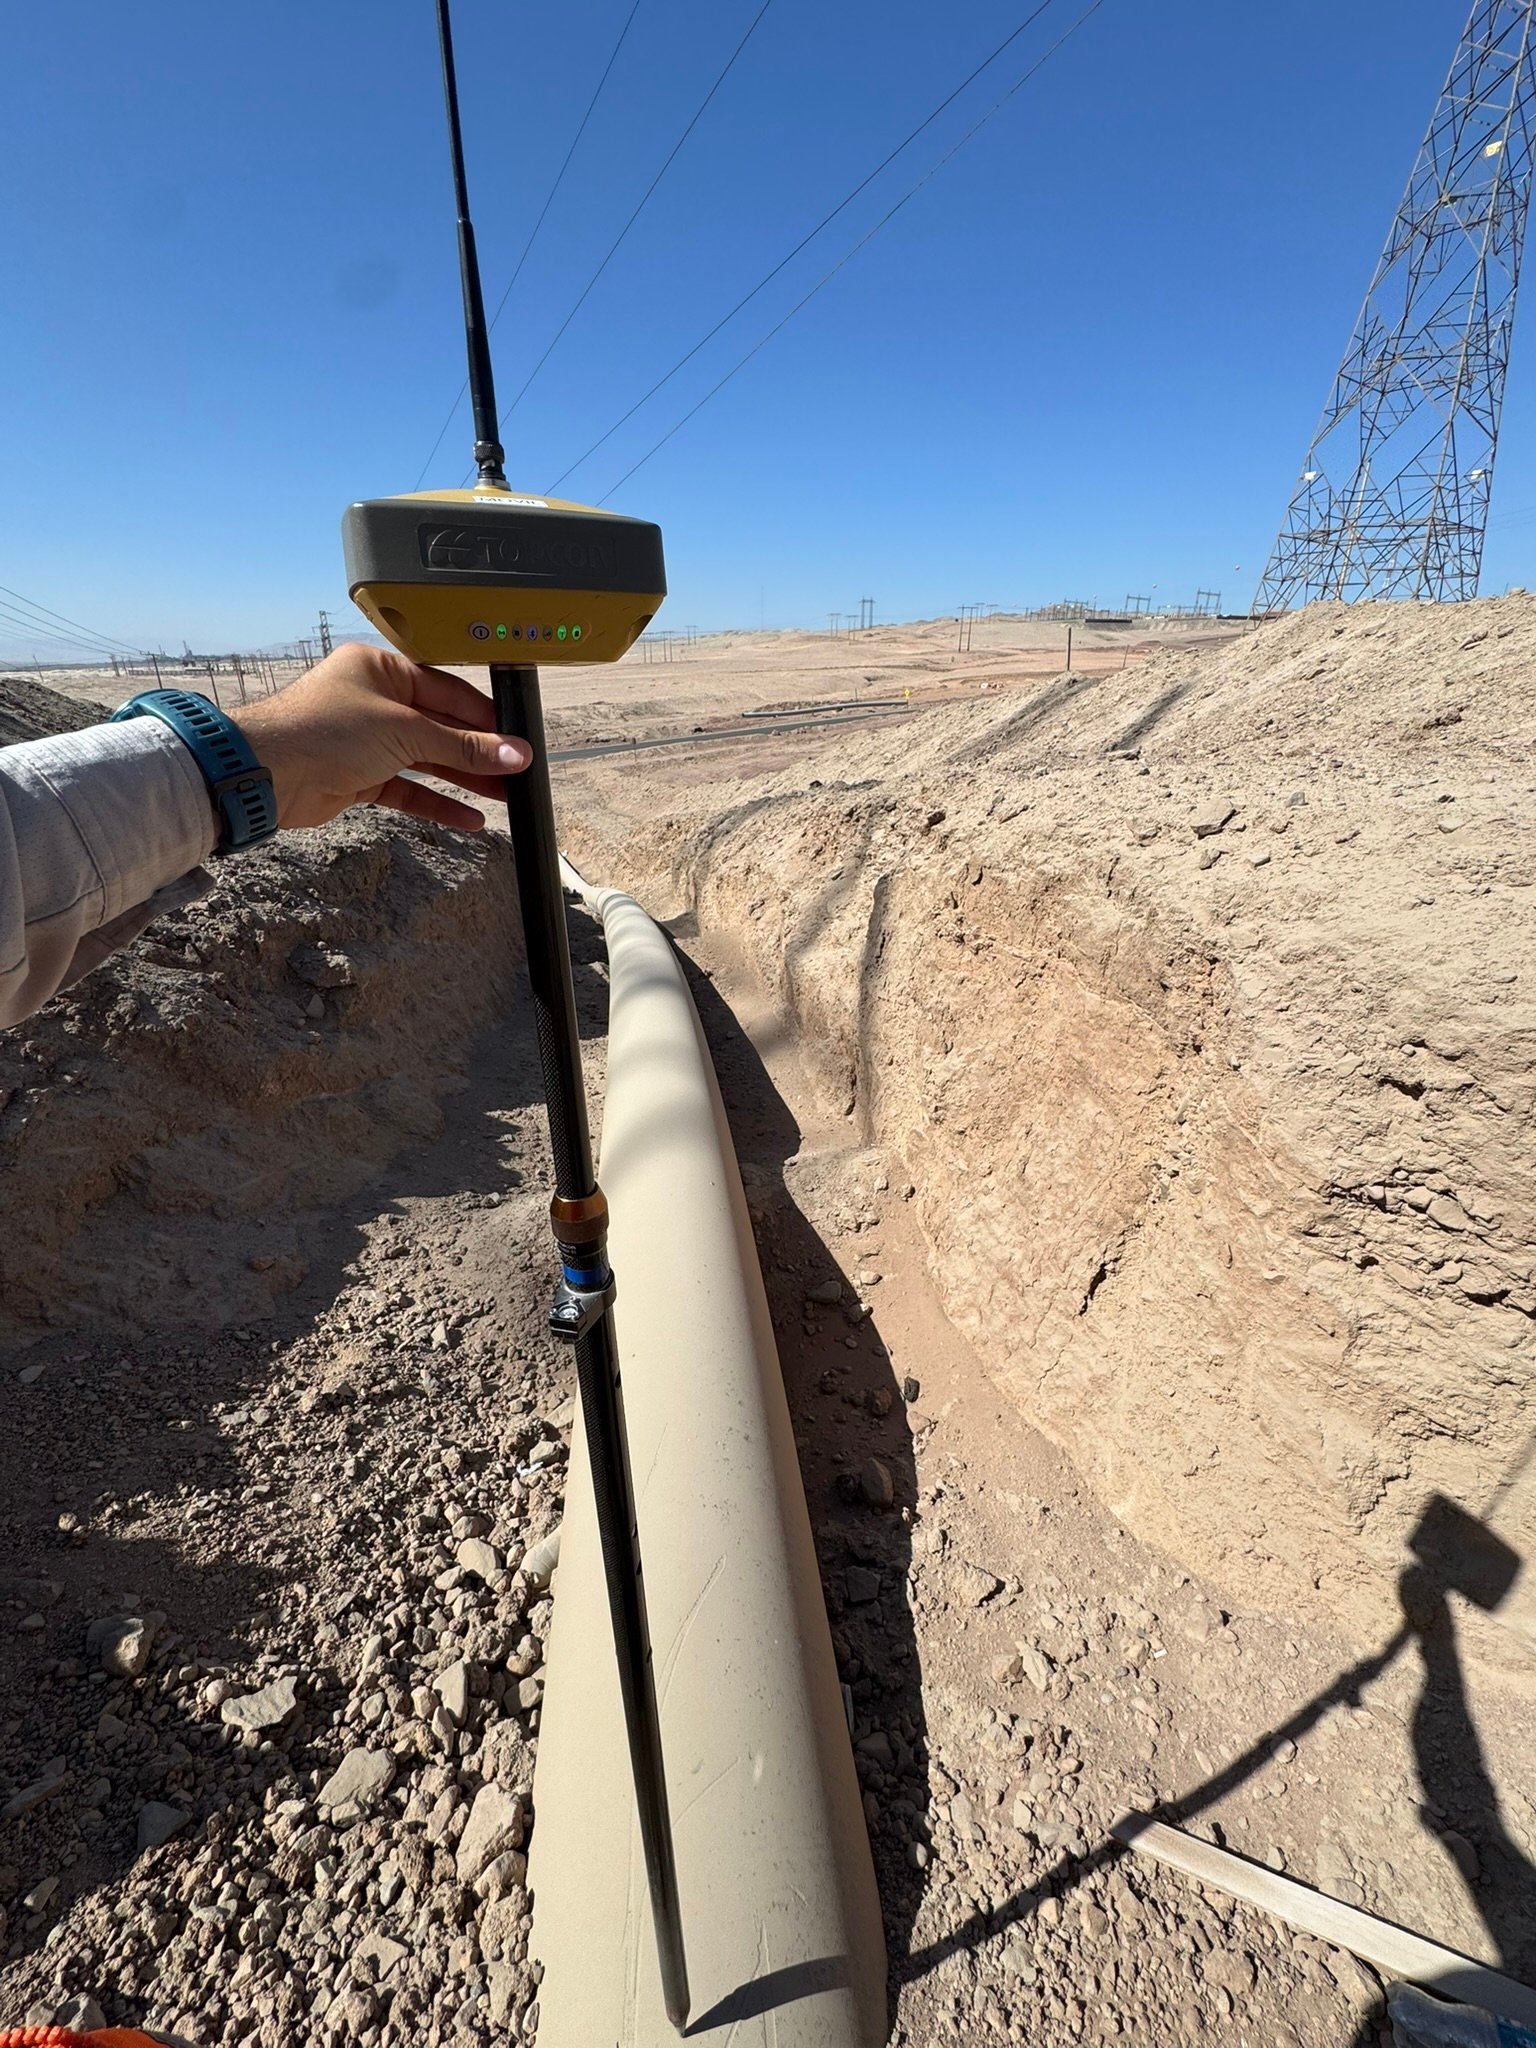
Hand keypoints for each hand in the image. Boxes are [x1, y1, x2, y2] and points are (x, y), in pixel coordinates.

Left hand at [231, 642, 530, 830]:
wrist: (267, 773)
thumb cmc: (322, 730)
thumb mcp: (405, 731)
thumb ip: (462, 746)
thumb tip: (511, 752)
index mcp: (383, 670)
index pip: (448, 691)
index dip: (484, 718)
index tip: (516, 741)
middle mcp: (375, 701)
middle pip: (440, 727)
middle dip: (478, 752)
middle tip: (516, 772)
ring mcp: (367, 740)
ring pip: (427, 759)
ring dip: (463, 779)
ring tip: (504, 796)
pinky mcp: (359, 776)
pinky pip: (408, 788)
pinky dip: (436, 802)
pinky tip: (468, 818)